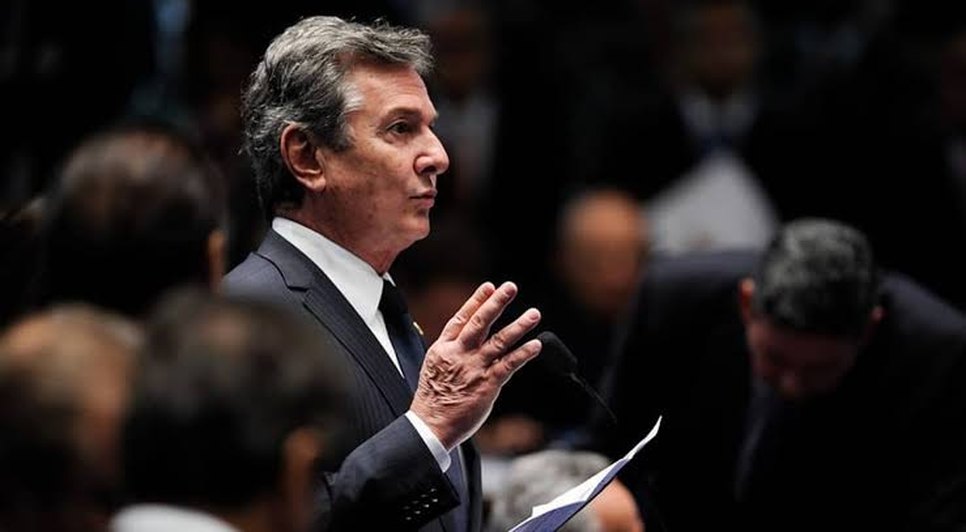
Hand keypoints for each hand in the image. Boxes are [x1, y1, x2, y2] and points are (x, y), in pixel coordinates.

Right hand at [409, 281, 541, 449]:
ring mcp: (475, 368)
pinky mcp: (488, 384)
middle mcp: (460, 354)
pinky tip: (535, 345)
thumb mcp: (433, 367)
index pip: (461, 319)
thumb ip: (450, 351)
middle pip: (480, 323)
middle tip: (510, 287)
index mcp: (444, 348)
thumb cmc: (433, 400)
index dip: (476, 301)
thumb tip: (465, 341)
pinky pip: (509, 365)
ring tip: (533, 314)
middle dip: (496, 303)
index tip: (489, 287)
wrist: (431, 425)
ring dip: (518, 326)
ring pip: (499, 341)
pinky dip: (523, 353)